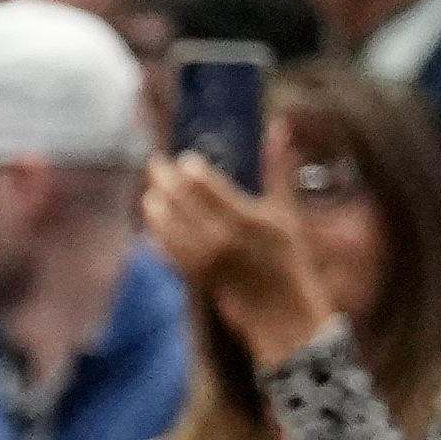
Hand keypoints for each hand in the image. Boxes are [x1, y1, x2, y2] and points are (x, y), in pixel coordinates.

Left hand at [143, 151, 326, 365]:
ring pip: (167, 224)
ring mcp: (204, 259)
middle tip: (156, 163)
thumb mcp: (288, 211)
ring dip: (155, 204)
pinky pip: (166, 248)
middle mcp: (222, 238)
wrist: (282, 311)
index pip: (206, 185)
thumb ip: (278, 168)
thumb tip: (278, 128)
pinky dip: (157, 231)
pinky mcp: (193, 275)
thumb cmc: (289, 258)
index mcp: (248, 219)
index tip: (185, 158)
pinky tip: (152, 219)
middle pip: (180, 200)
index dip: (189, 169)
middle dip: (164, 179)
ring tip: (151, 189)